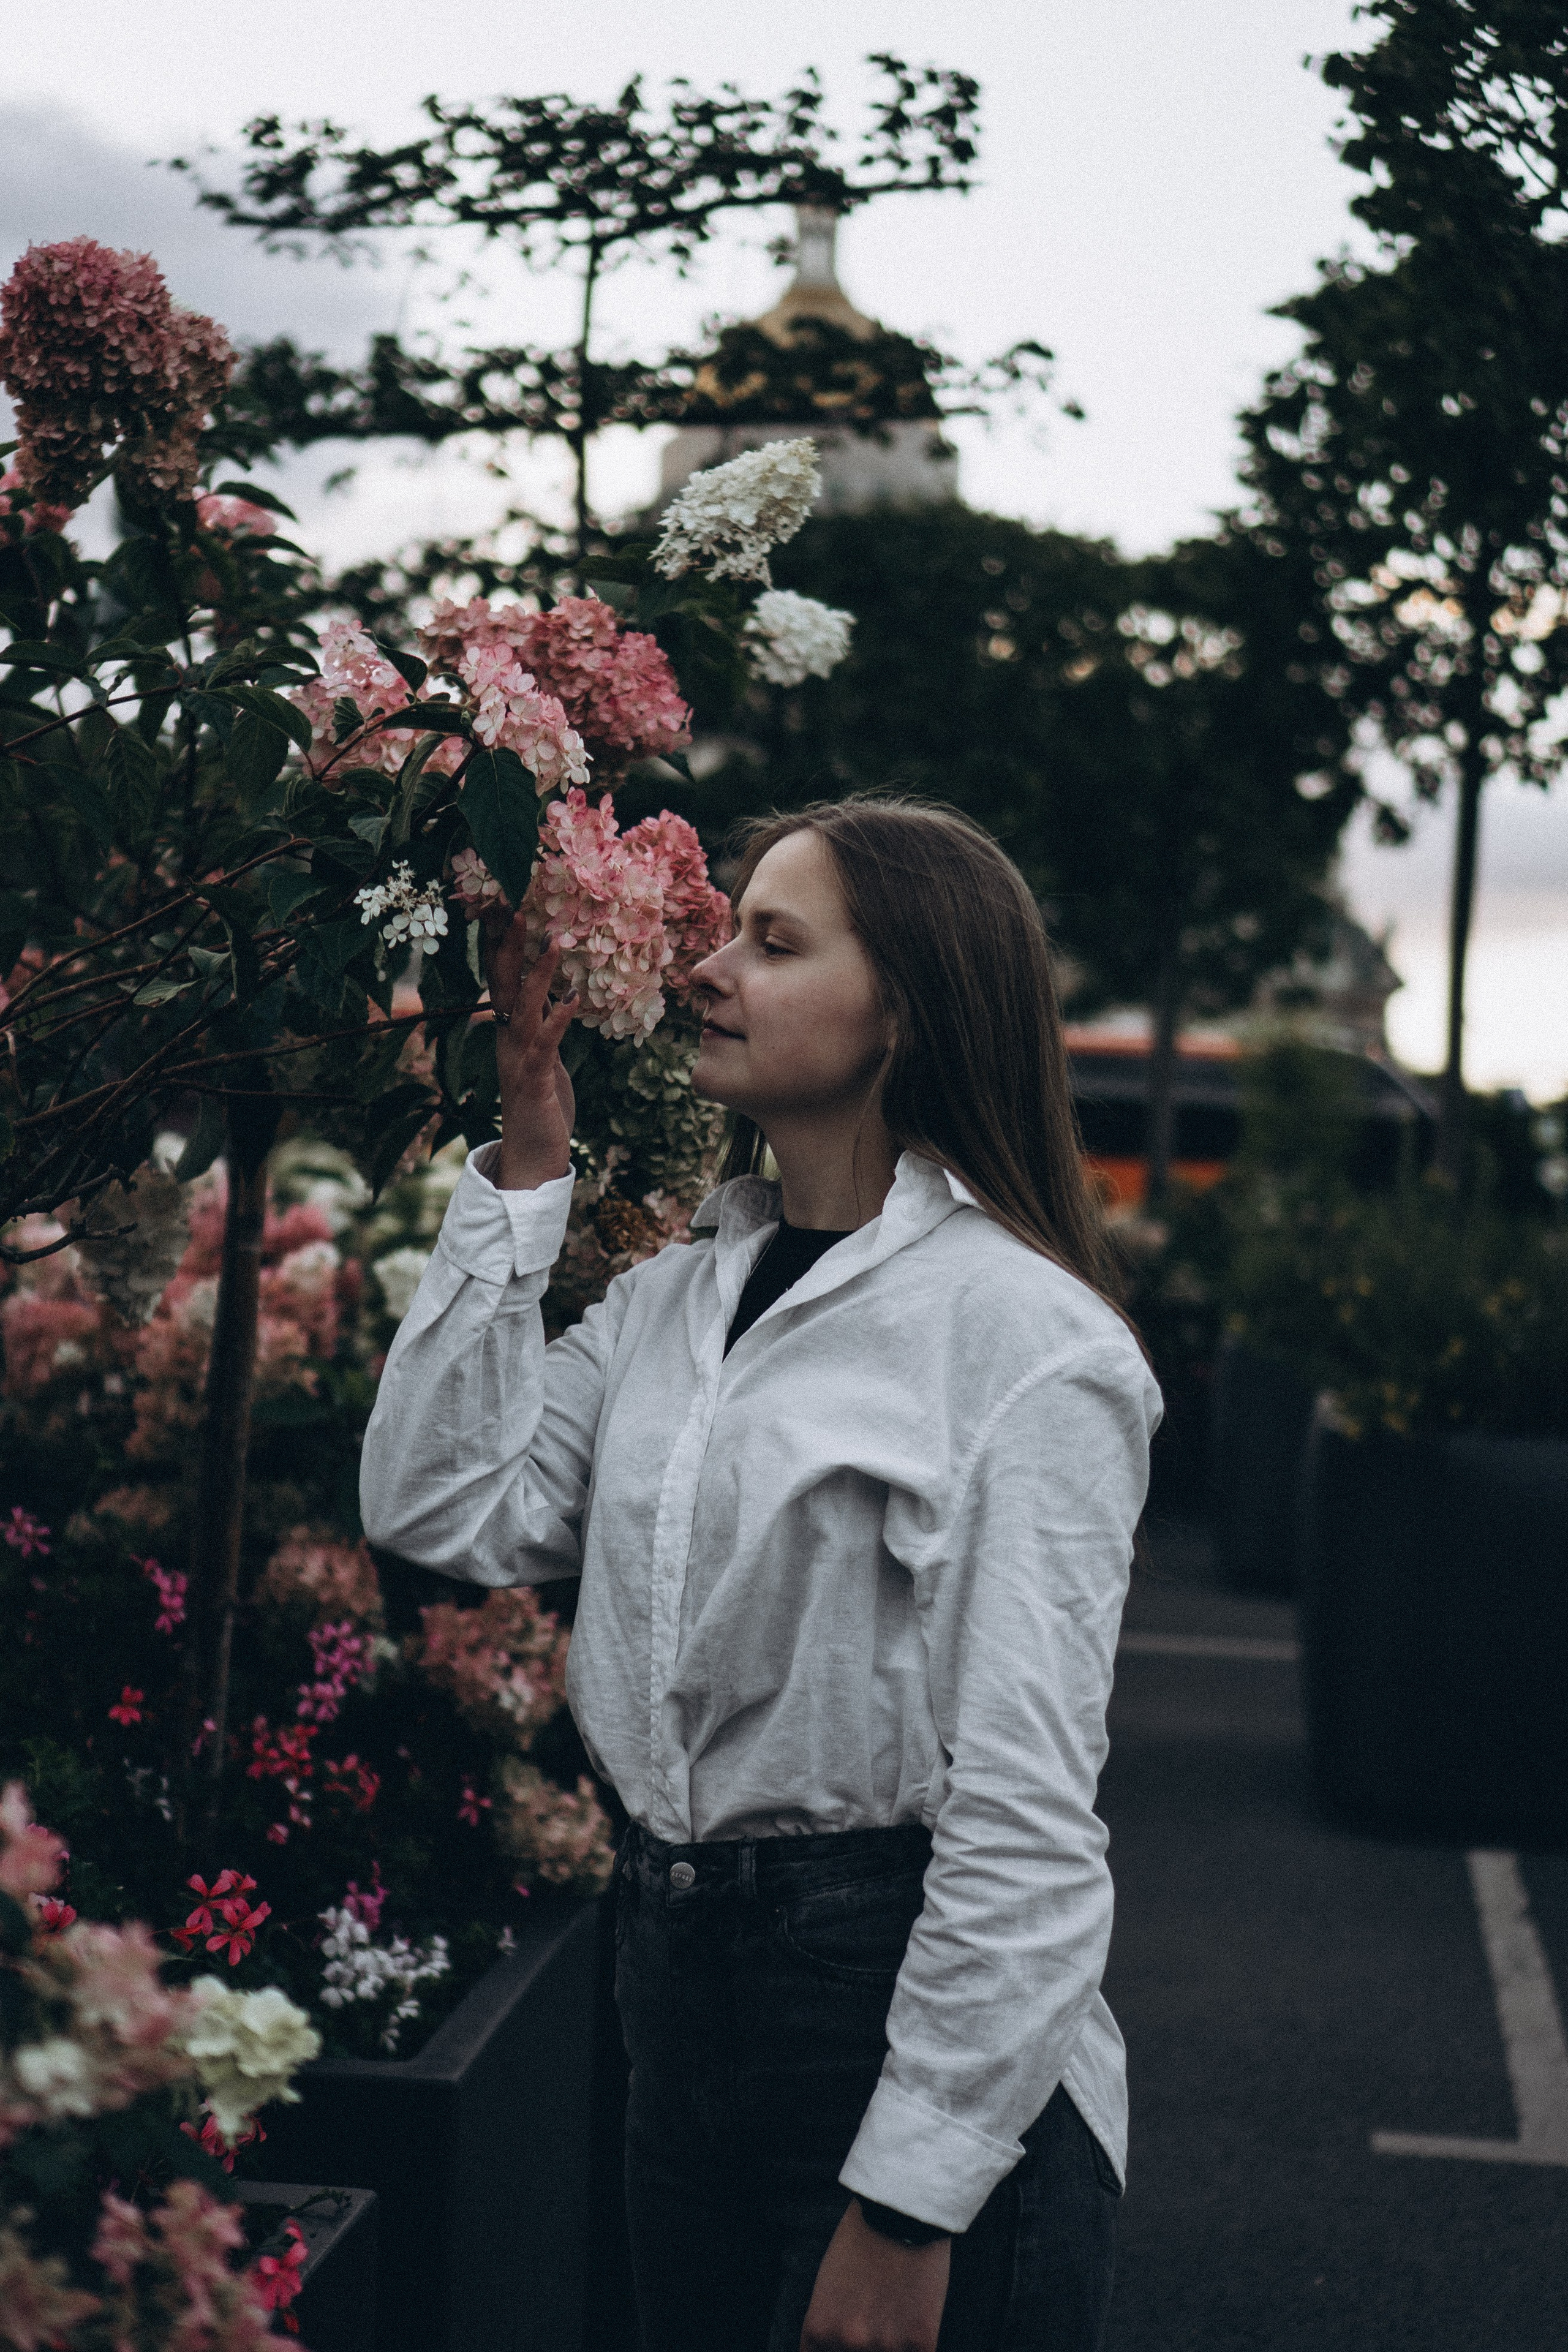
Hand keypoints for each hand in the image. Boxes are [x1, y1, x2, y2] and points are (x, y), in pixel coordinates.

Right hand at [485, 912, 576, 1189]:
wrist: (532, 1157)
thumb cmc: (542, 1106)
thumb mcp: (544, 1056)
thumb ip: (544, 1024)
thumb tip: (556, 992)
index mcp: (508, 1031)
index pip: (500, 978)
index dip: (501, 942)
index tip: (505, 904)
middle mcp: (506, 1039)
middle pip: (502, 982)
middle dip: (508, 943)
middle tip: (514, 902)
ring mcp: (518, 1058)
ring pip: (524, 1006)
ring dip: (538, 972)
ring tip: (554, 939)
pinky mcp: (534, 1080)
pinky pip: (546, 1043)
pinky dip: (559, 1018)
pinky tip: (574, 997)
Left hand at [800, 2202, 949, 2351]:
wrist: (900, 2210)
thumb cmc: (859, 2239)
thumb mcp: (826, 2284)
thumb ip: (828, 2324)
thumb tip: (836, 2347)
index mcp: (819, 2329)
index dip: (836, 2349)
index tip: (847, 2340)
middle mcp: (848, 2342)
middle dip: (864, 2345)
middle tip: (876, 2314)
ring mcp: (886, 2346)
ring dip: (893, 2344)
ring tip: (897, 2312)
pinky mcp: (921, 2341)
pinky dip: (918, 2343)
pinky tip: (917, 2318)